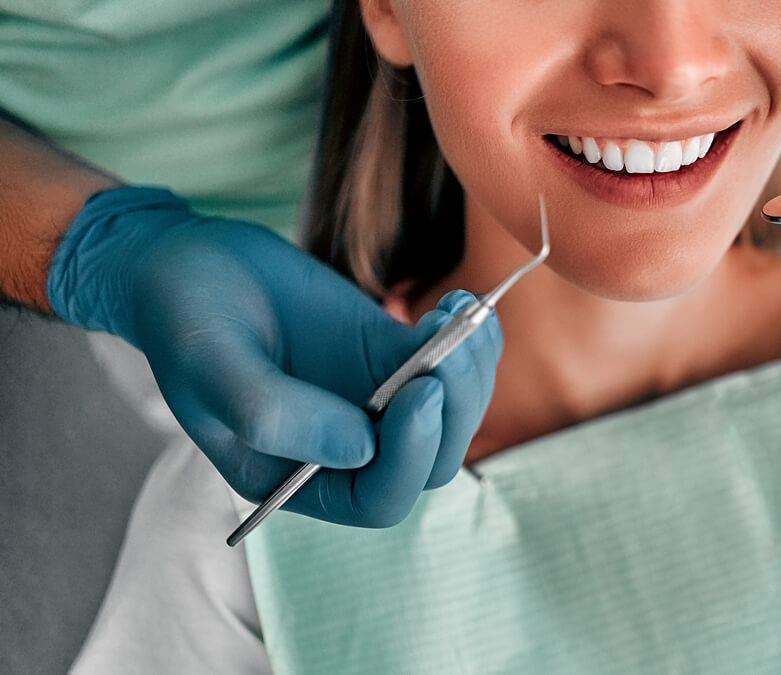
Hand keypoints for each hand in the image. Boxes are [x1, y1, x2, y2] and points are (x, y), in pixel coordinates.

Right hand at [48, 186, 500, 526]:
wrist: (190, 264)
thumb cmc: (185, 320)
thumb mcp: (212, 366)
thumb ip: (272, 415)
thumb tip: (361, 446)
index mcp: (298, 478)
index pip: (379, 498)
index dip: (410, 456)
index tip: (420, 390)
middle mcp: (345, 451)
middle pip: (431, 459)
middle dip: (453, 407)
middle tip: (450, 343)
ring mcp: (375, 402)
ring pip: (452, 414)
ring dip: (469, 370)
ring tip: (460, 315)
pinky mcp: (392, 357)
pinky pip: (451, 365)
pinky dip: (471, 339)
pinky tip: (460, 302)